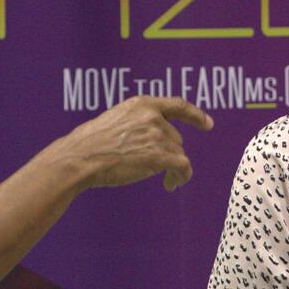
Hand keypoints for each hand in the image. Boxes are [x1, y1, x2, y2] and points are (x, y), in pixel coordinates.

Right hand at [62, 96, 212, 191]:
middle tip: (160, 169)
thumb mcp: (115, 121)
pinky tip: (172, 185)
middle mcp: (153, 117)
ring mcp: (157, 135)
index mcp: (142, 104)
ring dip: (174, 168)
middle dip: (169, 153)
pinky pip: (183, 166)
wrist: (81, 158)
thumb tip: (154, 138)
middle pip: (176, 138)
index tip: (208, 124)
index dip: (196, 115)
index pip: (178, 105)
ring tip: (166, 181)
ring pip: (178, 154)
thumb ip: (137, 123)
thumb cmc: (90, 144)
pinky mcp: (159, 156)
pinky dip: (181, 176)